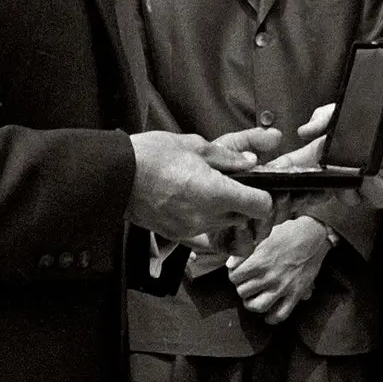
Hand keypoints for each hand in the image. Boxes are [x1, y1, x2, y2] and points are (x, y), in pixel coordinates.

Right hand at [127, 129, 273, 243]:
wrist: (117, 175)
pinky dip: (206, 222)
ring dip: (226, 213)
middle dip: (245, 204)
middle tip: (235, 185)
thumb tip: (251, 161)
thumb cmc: (154, 155)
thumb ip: (229, 157)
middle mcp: (208, 217)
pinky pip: (204, 234)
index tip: (259, 186)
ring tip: (210, 191)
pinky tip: (195, 205)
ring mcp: (192, 229)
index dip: (265, 196)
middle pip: (244, 218)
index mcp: (217, 192)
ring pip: (224, 226)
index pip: (261, 206)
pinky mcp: (177, 235)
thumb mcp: (196, 146)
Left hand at [228, 216, 332, 323]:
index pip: (235, 277)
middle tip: (246, 284)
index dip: (234, 275)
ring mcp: (283, 287)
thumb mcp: (263, 237)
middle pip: (243, 292)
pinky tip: (268, 314)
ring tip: (253, 299)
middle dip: (242, 288)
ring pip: (257, 306)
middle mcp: (269, 276)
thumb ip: (245, 252)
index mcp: (260, 261)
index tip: (238, 273)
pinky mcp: (295, 293)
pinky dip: (272, 318)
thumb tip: (229, 264)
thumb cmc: (287, 233)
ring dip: (251, 304)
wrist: (313, 235)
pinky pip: (281, 314)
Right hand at [283, 103, 382, 208]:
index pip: (300, 163)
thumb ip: (327, 116)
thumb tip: (303, 131)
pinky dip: (357, 189)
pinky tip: (363, 177)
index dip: (283, 169)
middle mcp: (338, 173)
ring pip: (331, 195)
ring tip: (331, 174)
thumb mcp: (353, 110)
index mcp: (329, 152)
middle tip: (288, 186)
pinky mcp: (374, 197)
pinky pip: (359, 198)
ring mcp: (355, 188)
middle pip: (310, 187)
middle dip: (298, 188)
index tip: (266, 173)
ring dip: (328, 187)